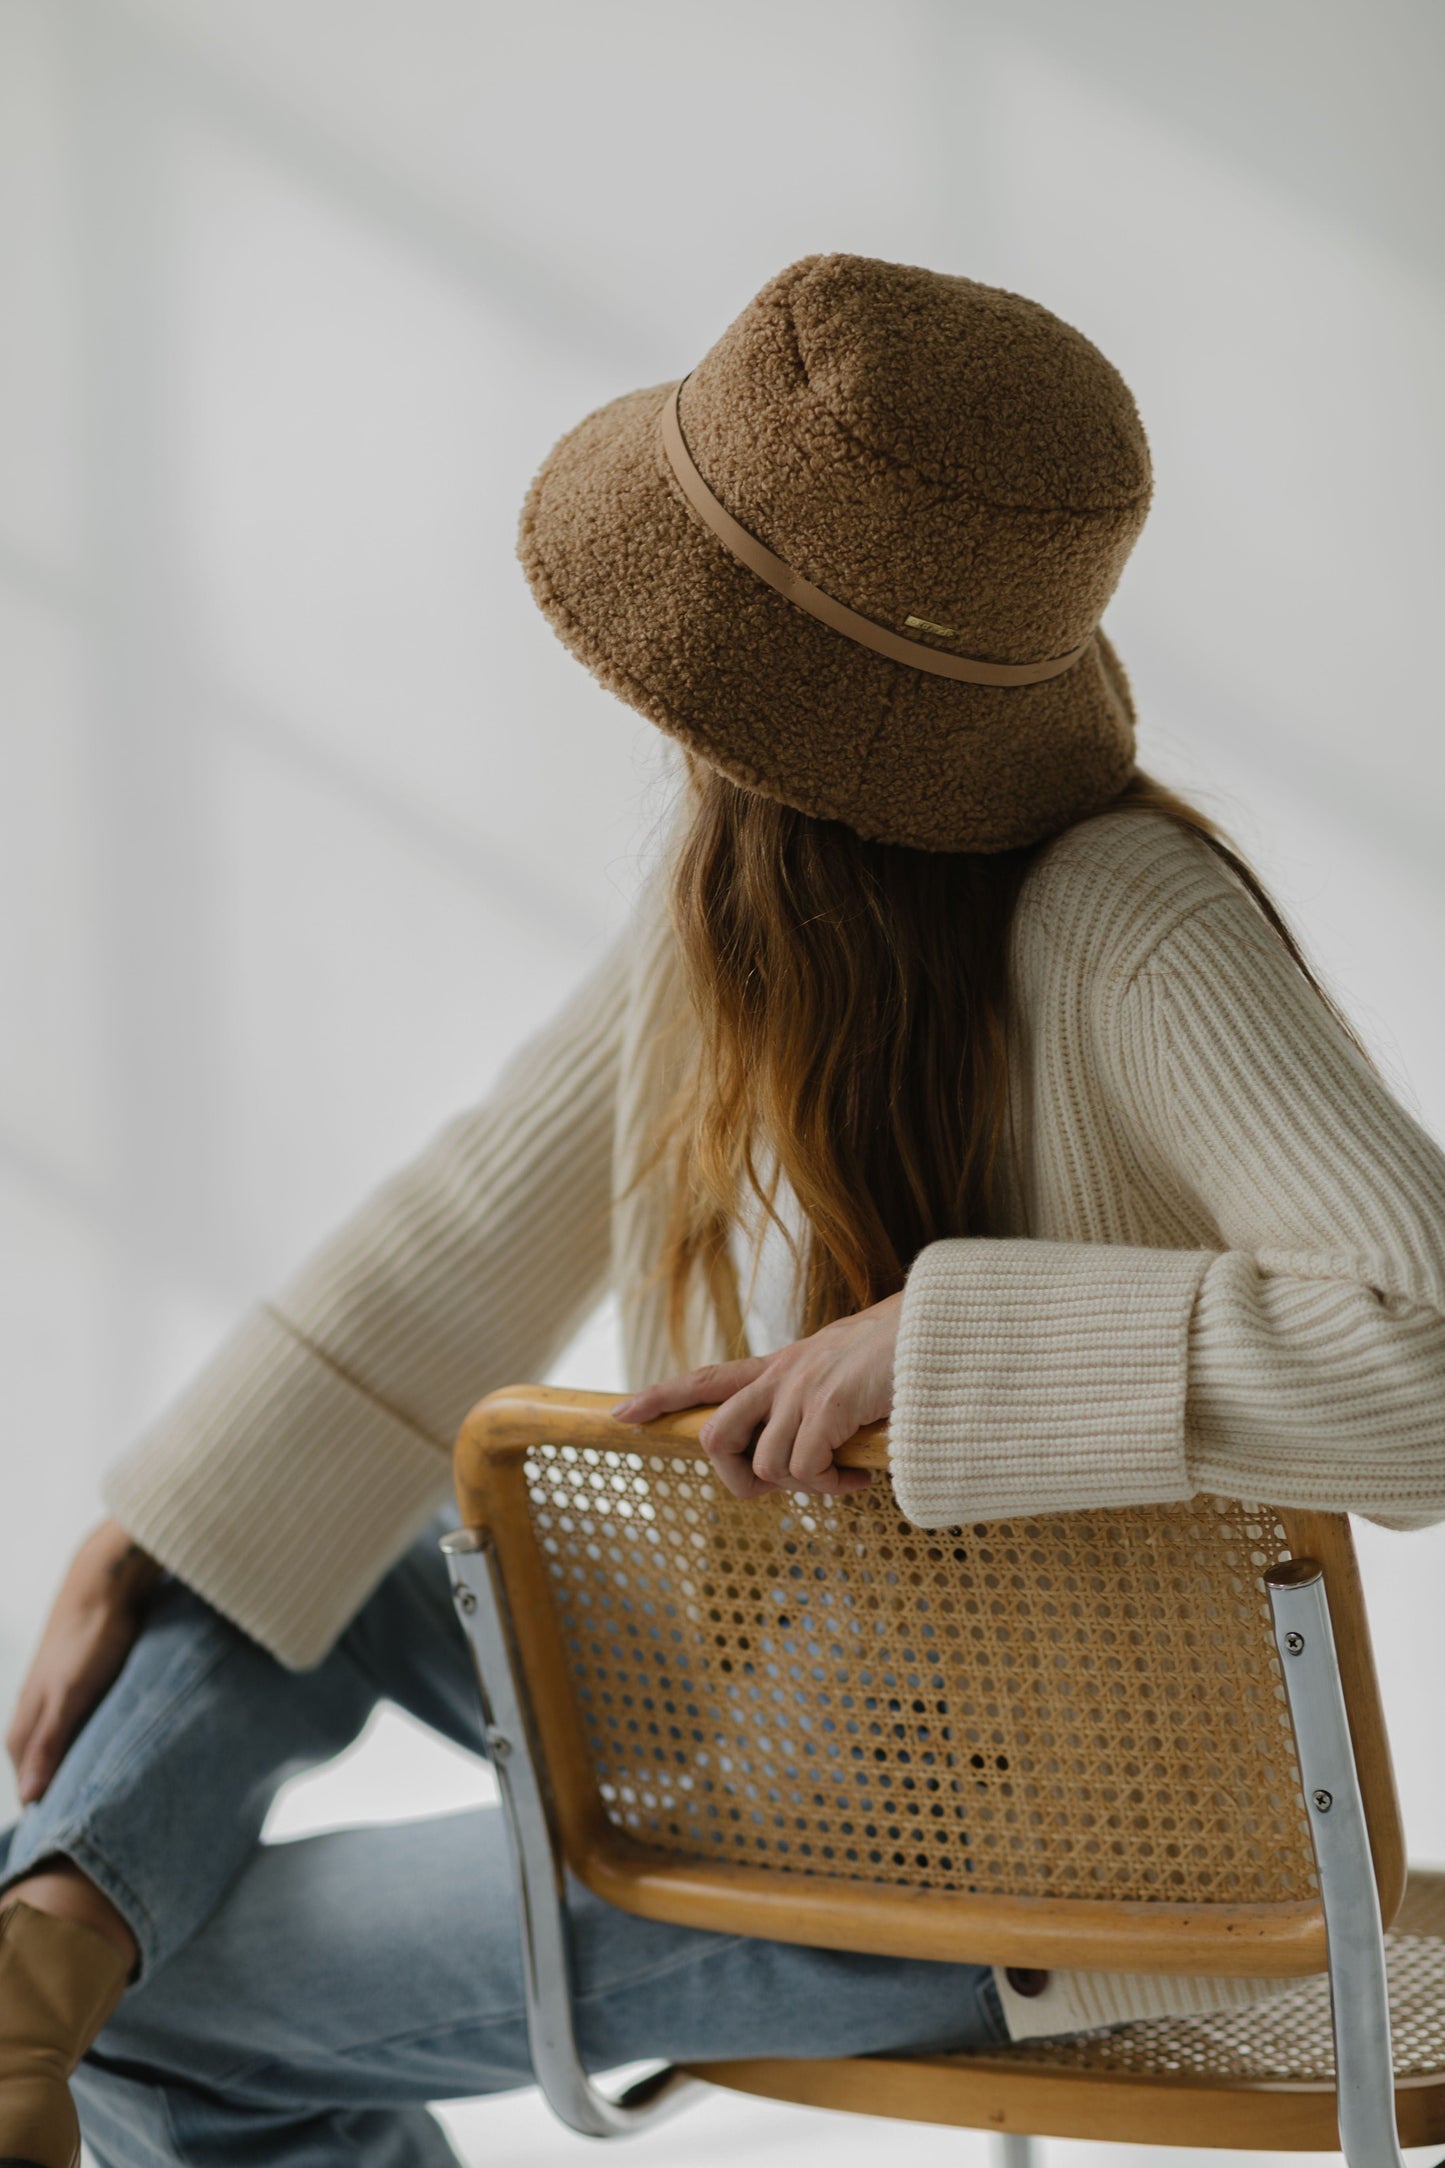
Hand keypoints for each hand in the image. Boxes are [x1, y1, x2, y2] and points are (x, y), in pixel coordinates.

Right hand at [6, 1520, 161, 1804]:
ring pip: (66, 1745)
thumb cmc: (90, 1638)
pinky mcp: (83, 1682)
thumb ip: (49, 1744)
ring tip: (110, 1797)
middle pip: (44, 1767)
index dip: (47, 1812)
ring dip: (82, 1767)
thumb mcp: (70, 1695)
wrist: (107, 1582)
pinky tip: (116, 1750)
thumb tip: (29, 1798)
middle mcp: (36, 1713)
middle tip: (95, 1828)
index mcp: (25, 1723)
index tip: (69, 1845)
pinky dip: (95, 1742)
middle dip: (64, 1793)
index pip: (29, 1784)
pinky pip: (84, 1724)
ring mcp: (58, 1697)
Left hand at [611, 1290, 901, 1499]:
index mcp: (784, 1366)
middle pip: (715, 1437)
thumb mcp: (845, 1378)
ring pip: (765, 1466)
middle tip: (784, 1484)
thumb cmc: (902, 1359)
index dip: (661, 1398)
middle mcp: (783, 1375)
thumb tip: (811, 1459)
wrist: (939, 1332)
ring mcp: (802, 1389)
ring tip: (842, 1474)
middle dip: (739, 1477)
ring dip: (803, 1486)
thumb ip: (818, 1406)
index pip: (706, 1378)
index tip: (622, 1415)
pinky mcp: (827, 1406)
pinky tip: (859, 1475)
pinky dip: (831, 1486)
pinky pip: (806, 1471)